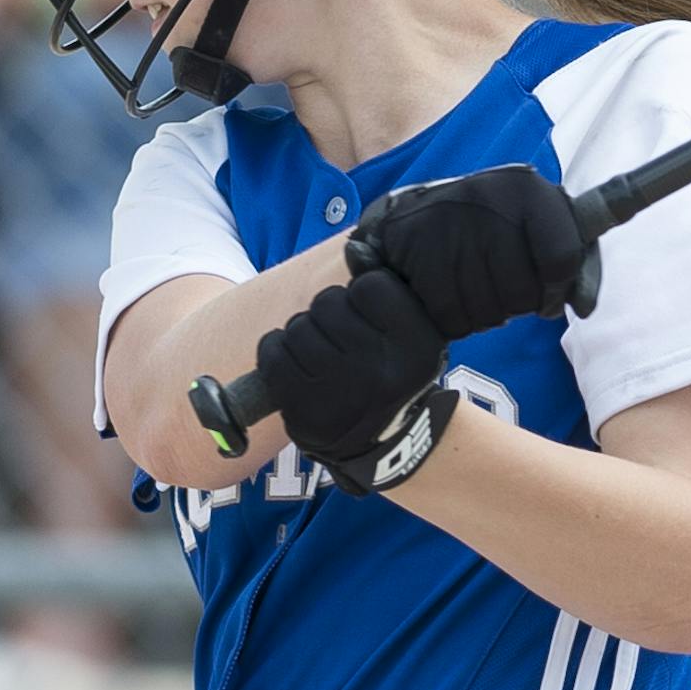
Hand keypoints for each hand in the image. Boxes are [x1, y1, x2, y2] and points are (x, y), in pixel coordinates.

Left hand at [256, 269, 459, 495]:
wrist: (388, 445)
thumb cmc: (395, 371)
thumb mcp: (411, 332)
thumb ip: (387, 286)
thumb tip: (355, 245)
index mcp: (417, 346)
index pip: (370, 285)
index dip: (364, 294)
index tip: (370, 316)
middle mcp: (382, 372)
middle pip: (328, 303)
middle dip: (329, 314)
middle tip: (342, 338)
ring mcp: (341, 394)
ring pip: (298, 327)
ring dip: (302, 334)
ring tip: (321, 354)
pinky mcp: (305, 412)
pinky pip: (273, 354)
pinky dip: (277, 352)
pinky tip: (295, 364)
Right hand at [346, 164, 588, 333]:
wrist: (418, 214)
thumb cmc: (495, 227)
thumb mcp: (539, 226)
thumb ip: (571, 262)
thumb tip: (585, 307)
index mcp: (528, 189)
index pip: (563, 258)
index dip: (559, 288)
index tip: (549, 291)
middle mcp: (488, 198)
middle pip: (525, 296)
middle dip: (519, 304)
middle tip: (504, 287)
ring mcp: (448, 224)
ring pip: (489, 314)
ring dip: (487, 314)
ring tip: (477, 287)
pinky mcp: (415, 251)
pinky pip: (453, 319)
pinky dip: (457, 321)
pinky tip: (453, 295)